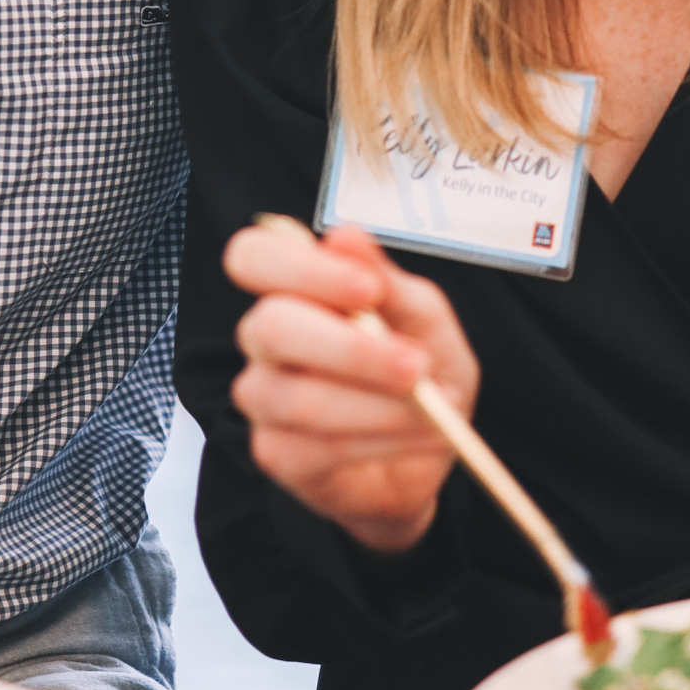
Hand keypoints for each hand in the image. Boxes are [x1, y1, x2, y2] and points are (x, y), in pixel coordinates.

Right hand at [224, 218, 481, 553]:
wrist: (434, 443)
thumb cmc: (420, 364)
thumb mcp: (423, 316)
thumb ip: (388, 280)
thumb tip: (345, 235)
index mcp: (292, 288)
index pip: (253, 257)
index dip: (301, 269)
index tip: (367, 290)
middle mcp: (263, 337)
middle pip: (271, 327)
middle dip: (352, 350)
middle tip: (417, 365)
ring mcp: (263, 397)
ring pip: (300, 399)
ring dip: (380, 407)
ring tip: (436, 409)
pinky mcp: (276, 454)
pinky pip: (320, 448)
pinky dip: (384, 442)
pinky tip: (422, 434)